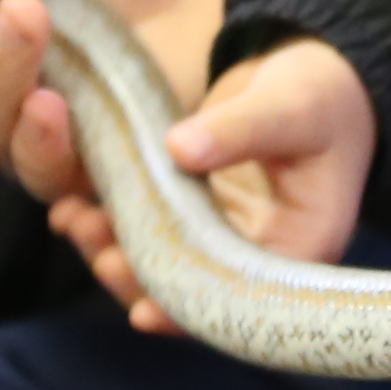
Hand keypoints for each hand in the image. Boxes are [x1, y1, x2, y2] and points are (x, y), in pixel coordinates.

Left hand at [43, 31, 378, 327]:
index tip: (145, 310)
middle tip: (100, 256)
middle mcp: (256, 258)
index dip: (193, 312)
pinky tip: (69, 206)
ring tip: (73, 222)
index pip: (243, 302)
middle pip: (192, 292)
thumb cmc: (320, 97)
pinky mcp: (191, 214)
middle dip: (141, 279)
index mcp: (299, 250)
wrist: (318, 77)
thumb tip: (179, 149)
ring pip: (161, 265)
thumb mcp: (293, 107)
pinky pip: (148, 231)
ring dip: (115, 253)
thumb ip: (241, 128)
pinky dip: (111, 224)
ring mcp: (219, 238)